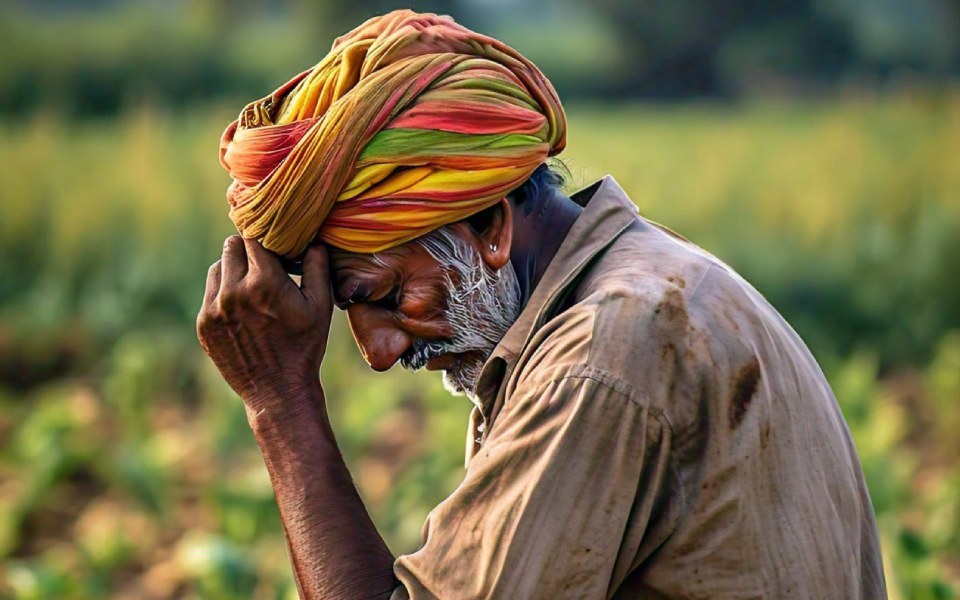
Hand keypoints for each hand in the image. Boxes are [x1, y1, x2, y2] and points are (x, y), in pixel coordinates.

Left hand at [197, 236, 332, 412]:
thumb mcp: (320, 307)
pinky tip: (243, 306)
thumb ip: (317, 268)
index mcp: (264, 282)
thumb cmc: (304, 348)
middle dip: (249, 249)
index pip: (254, 237)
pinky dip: (224, 291)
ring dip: (233, 268)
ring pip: (217, 266)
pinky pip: (210, 292)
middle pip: (232, 246)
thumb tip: (314, 241)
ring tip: (253, 284)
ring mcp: (213, 309)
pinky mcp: (203, 324)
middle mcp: (233, 292)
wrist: (277, 391)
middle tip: (265, 262)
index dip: (266, 236)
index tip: (276, 242)